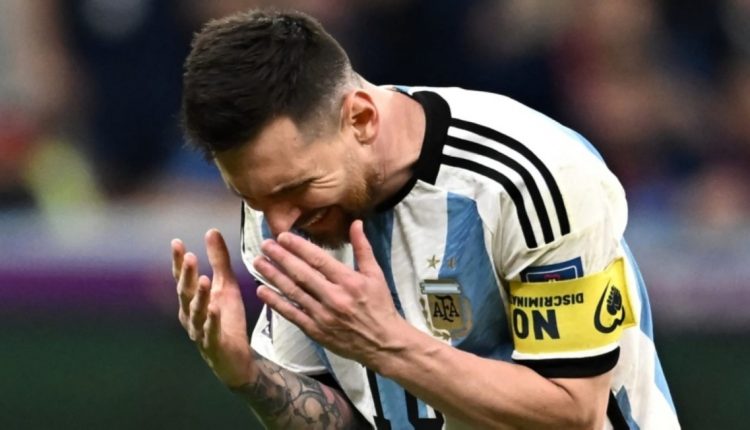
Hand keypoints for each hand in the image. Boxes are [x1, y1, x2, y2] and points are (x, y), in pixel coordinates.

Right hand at [171, 229, 253, 386]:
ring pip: (196, 312)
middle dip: (186, 276)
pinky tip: (215, 309)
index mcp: (191, 300)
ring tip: (205, 280)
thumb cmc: (226, 319)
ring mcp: (200, 331)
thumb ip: (219, 260)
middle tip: (190, 257)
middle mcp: (190, 314)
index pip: (183, 278)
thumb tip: (211, 231)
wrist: (235, 358)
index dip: (178, 262)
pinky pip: (211, 332)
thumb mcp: (226, 285)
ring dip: (200, 296)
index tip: (176, 242)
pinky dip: (212, 321)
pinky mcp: (214, 344)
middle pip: (186, 293)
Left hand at [253, 220, 410, 367]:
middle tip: (265, 245)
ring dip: (273, 276)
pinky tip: (262, 291)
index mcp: (349, 281)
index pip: (319, 260)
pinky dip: (276, 302)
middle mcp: (334, 297)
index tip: (283, 236)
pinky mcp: (315, 331)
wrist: (383, 343)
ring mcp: (323, 315)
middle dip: (281, 258)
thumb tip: (356, 223)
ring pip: (293, 292)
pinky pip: (292, 314)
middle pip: (302, 274)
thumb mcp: (376, 274)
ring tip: (258, 262)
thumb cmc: (380, 306)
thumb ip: (363, 248)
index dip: (299, 247)